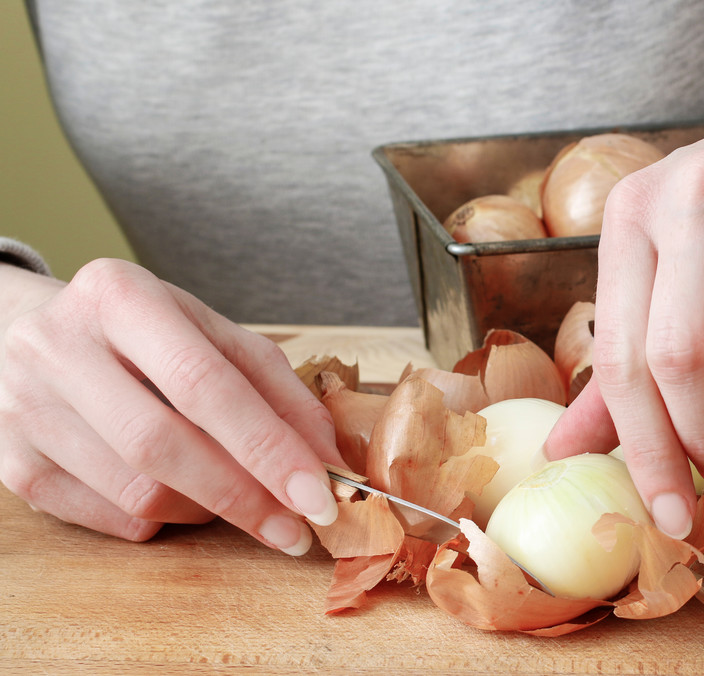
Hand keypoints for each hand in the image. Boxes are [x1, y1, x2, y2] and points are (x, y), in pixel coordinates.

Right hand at [0, 260, 340, 554]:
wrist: (21, 335)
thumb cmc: (138, 335)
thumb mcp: (207, 334)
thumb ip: (275, 387)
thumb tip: (326, 458)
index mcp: (120, 296)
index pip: (205, 383)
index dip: (268, 448)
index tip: (318, 494)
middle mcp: (58, 346)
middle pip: (164, 445)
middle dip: (245, 496)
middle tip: (298, 528)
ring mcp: (26, 408)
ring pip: (138, 492)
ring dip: (209, 510)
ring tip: (239, 499)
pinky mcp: (12, 465)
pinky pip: (111, 518)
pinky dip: (164, 519)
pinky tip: (181, 495)